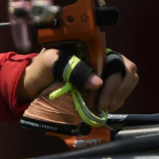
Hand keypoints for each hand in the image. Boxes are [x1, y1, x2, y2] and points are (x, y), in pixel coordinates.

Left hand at [19, 48, 138, 112]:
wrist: (31, 85)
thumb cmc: (39, 69)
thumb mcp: (51, 62)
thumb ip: (72, 67)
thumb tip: (97, 82)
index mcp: (92, 49)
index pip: (117, 60)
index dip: (114, 78)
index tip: (99, 93)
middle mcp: (102, 60)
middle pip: (127, 71)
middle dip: (118, 90)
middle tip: (102, 105)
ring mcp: (103, 74)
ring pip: (126, 83)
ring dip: (117, 97)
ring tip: (101, 108)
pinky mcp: (101, 88)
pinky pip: (118, 94)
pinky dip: (113, 102)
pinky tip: (101, 108)